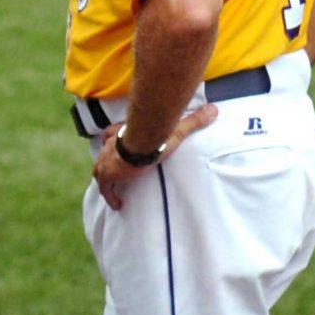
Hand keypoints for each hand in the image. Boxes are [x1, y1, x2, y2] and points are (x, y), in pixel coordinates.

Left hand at [93, 103, 217, 210]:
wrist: (142, 142)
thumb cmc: (157, 134)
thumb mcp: (176, 128)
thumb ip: (193, 120)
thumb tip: (214, 110)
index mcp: (122, 133)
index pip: (110, 134)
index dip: (111, 140)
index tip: (115, 145)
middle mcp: (111, 145)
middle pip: (103, 154)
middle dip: (107, 163)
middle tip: (116, 172)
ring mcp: (107, 160)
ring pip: (100, 170)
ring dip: (106, 179)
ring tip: (115, 190)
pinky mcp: (108, 174)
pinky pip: (105, 188)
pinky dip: (109, 196)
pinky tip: (118, 205)